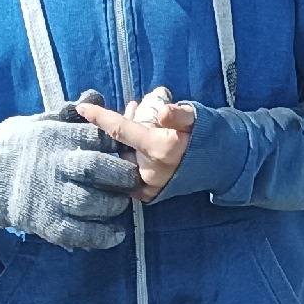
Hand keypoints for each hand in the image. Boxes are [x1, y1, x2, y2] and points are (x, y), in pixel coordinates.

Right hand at [0, 90, 138, 250]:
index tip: (128, 150)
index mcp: (55, 137)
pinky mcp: (44, 222)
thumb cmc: (22, 145)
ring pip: (89, 202)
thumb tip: (94, 95)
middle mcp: (54, 165)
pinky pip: (75, 233)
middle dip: (121, 175)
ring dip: (112, 206)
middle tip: (133, 180)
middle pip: (96, 168)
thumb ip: (71, 114)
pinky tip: (115, 235)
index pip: (95, 137)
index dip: (117, 144)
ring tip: (120, 204)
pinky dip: (99, 236)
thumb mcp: (42, 122)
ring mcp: (48, 195)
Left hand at [75, 87, 197, 201]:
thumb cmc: (206, 136)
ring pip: (123, 159)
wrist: (222, 165)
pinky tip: (136, 148)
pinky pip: (127, 174)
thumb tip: (163, 110)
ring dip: (125, 143)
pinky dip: (128, 159)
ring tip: (138, 126)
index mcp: (160, 149)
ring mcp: (149, 186)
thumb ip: (179, 114)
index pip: (121, 130)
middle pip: (120, 145)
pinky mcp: (150, 195)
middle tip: (132, 110)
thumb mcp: (195, 118)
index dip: (100, 117)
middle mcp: (151, 171)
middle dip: (119, 127)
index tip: (80, 107)